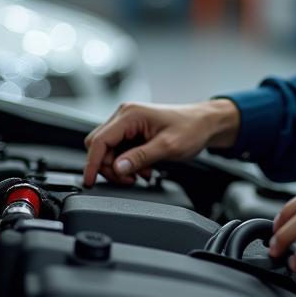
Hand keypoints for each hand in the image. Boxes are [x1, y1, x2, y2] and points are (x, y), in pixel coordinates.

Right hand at [83, 99, 239, 185]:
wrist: (206, 124)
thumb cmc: (192, 128)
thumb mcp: (167, 147)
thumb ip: (140, 157)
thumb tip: (117, 168)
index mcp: (130, 115)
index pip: (99, 141)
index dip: (92, 164)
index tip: (89, 182)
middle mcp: (125, 116)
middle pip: (99, 146)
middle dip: (110, 167)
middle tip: (129, 180)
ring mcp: (128, 123)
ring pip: (109, 150)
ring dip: (121, 167)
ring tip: (142, 174)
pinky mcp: (133, 131)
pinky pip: (120, 150)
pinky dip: (127, 163)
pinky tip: (143, 168)